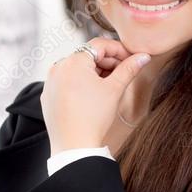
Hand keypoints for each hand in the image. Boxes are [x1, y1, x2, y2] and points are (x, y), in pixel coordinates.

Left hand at [41, 37, 150, 155]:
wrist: (74, 146)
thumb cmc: (93, 117)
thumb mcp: (115, 89)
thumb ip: (129, 69)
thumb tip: (143, 56)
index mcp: (73, 61)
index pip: (100, 45)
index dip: (119, 50)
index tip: (132, 59)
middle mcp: (58, 67)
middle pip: (87, 56)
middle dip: (108, 62)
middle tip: (124, 73)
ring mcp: (50, 82)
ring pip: (77, 69)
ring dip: (95, 73)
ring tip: (110, 86)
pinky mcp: (48, 96)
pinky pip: (67, 82)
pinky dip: (81, 84)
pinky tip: (93, 96)